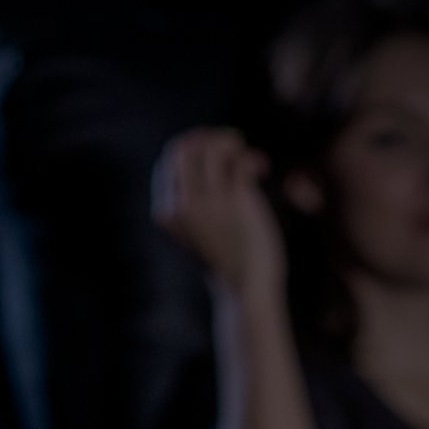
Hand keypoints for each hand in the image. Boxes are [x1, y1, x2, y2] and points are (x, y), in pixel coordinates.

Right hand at [152, 126, 287, 297]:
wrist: (246, 290)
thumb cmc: (226, 260)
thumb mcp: (198, 230)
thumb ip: (193, 198)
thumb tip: (207, 152)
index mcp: (167, 211)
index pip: (170, 159)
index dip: (192, 145)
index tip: (213, 148)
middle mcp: (182, 203)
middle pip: (187, 146)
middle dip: (211, 138)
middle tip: (233, 145)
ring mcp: (208, 201)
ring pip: (213, 147)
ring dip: (234, 144)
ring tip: (253, 160)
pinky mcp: (236, 200)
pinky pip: (240, 160)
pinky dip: (253, 158)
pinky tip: (262, 167)